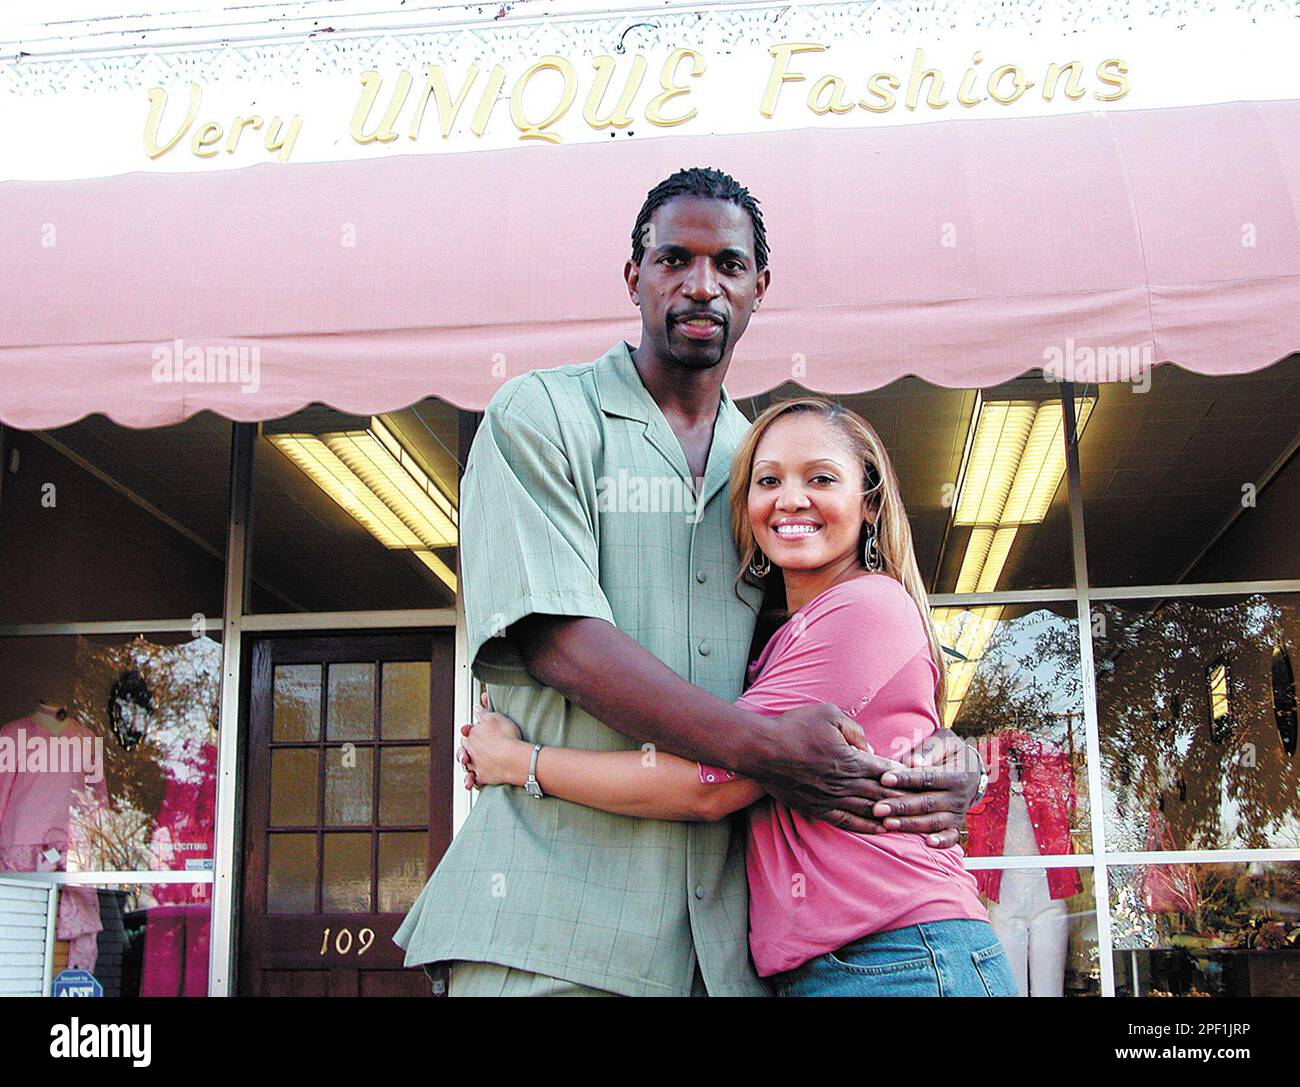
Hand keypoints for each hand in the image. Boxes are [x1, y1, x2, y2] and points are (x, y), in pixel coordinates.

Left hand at [458, 710, 527, 788]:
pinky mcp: (481, 777)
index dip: (469, 730)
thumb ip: (483, 713)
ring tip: (467, 761)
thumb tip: (477, 707)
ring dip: (465, 763)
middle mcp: (470, 750)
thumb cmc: (507, 737)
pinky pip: (473, 780)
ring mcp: (475, 764)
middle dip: (466, 746)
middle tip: (474, 745)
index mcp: (472, 735)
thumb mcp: (495, 718)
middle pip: (463, 747)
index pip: (466, 732)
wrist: (513, 758)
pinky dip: (470, 781)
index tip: (470, 729)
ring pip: (465, 764)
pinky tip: (469, 784)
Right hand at [751, 703, 909, 833]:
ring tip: (909, 820)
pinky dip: (866, 827)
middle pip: (882, 796)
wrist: (762, 750)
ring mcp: (830, 799)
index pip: (886, 773)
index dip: (904, 777)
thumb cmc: (794, 727)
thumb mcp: (828, 714)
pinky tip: (879, 829)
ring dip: (890, 816)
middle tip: (923, 804)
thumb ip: (855, 730)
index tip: (918, 780)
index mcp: (850, 760)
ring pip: (868, 811)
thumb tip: (869, 747)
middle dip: (904, 800)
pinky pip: (847, 822)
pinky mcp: (817, 809)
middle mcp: (843, 783)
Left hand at [870, 729, 981, 848]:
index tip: (884, 779)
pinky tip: (928, 843)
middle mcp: (958, 796)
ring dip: (910, 824)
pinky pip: (951, 836)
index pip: (927, 777)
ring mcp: (958, 813)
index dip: (906, 779)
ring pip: (933, 821)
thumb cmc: (950, 752)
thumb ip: (929, 750)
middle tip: (877, 808)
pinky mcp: (956, 824)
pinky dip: (942, 842)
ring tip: (887, 824)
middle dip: (900, 806)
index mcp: (956, 774)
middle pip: (927, 802)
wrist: (972, 769)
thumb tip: (911, 762)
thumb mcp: (945, 742)